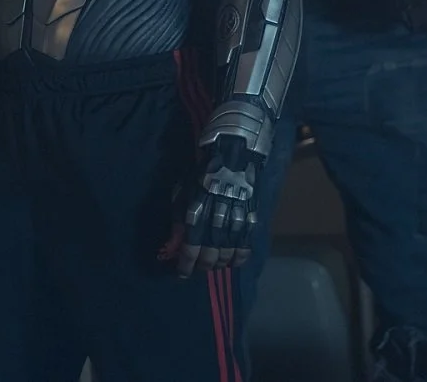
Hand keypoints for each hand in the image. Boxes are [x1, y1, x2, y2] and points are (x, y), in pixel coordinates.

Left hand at [176, 134, 257, 276]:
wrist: (233, 151)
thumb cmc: (203, 172)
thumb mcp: (184, 191)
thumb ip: (179, 217)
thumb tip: (175, 242)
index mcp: (198, 205)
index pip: (192, 242)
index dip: (187, 262)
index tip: (182, 273)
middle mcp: (217, 212)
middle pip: (211, 248)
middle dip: (204, 264)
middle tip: (200, 270)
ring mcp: (237, 212)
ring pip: (229, 246)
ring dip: (221, 262)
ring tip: (215, 266)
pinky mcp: (251, 211)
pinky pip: (247, 238)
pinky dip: (242, 254)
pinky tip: (235, 262)